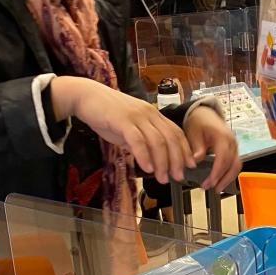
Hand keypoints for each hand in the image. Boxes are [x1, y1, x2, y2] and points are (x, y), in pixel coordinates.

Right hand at [52, 76, 193, 183]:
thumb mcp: (129, 128)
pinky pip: (138, 140)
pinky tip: (146, 168)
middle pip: (170, 138)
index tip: (190, 165)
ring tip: (163, 178)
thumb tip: (150, 160)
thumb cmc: (106, 113)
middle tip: (178, 177)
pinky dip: (144, 156)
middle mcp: (149, 114)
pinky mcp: (123, 120)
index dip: (185, 150)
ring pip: (157, 141)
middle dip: (177, 160)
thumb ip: (141, 141)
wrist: (85, 96)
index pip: (176, 132)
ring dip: (162, 162)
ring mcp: (137, 116)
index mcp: (153, 115)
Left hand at [184, 104, 241, 191]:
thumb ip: (196, 147)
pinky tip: (221, 181)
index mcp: (222, 136)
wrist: (204, 114)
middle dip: (223, 178)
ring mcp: (234, 145)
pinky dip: (230, 173)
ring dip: (228, 178)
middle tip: (211, 187)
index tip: (209, 182)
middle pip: (233, 164)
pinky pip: (235, 163)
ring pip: (237, 165)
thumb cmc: (199, 121)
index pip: (223, 157)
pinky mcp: (233, 149)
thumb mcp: (193, 132)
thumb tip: (196, 160)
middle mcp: (232, 141)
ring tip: (217, 188)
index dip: (217, 172)